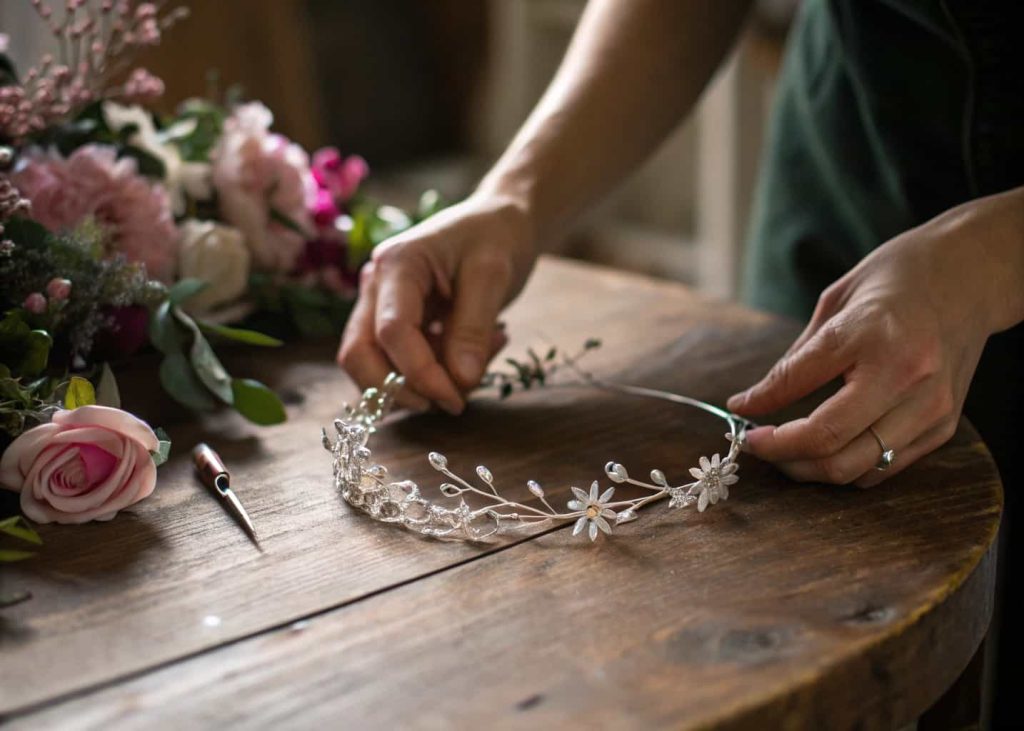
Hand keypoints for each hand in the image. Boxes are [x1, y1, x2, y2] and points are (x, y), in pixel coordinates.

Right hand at [337, 193, 536, 413]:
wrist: (500, 222)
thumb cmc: (496, 237)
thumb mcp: (493, 276)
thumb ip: (474, 328)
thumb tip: (460, 381)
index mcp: (396, 265)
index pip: (391, 332)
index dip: (419, 373)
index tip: (456, 398)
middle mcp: (376, 286)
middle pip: (359, 355)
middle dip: (399, 390)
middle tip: (451, 403)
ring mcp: (380, 307)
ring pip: (372, 366)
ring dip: (418, 385)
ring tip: (476, 364)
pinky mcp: (395, 326)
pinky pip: (399, 365)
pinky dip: (432, 375)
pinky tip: (472, 357)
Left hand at [727, 188, 1023, 486]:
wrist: (971, 276)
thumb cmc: (896, 280)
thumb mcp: (835, 300)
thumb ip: (798, 357)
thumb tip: (756, 400)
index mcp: (871, 334)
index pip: (797, 384)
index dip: (758, 407)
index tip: (738, 414)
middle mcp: (906, 377)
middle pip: (829, 443)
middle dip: (780, 453)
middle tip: (757, 445)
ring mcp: (930, 407)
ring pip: (856, 468)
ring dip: (810, 469)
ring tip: (786, 453)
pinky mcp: (943, 426)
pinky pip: (884, 468)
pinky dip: (847, 469)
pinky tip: (826, 451)